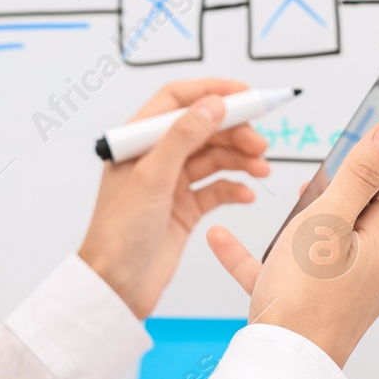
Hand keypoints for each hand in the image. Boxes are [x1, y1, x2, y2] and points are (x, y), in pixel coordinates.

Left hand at [78, 79, 271, 319]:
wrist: (116, 287)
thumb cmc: (118, 233)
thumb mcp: (151, 177)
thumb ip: (183, 136)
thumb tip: (213, 103)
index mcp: (137, 141)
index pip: (177, 100)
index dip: (212, 92)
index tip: (247, 95)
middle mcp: (155, 158)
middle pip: (203, 128)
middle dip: (234, 131)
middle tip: (260, 143)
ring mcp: (170, 183)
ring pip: (213, 158)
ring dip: (240, 159)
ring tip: (261, 168)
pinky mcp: (184, 208)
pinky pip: (216, 189)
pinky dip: (234, 188)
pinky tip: (246, 194)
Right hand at [206, 111, 378, 366]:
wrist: (280, 373)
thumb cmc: (304, 303)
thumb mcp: (329, 224)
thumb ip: (359, 177)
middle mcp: (369, 264)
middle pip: (366, 206)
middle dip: (358, 172)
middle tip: (357, 140)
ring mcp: (342, 288)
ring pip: (327, 236)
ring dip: (313, 209)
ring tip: (302, 187)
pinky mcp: (311, 306)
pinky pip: (283, 269)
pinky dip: (260, 253)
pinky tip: (224, 240)